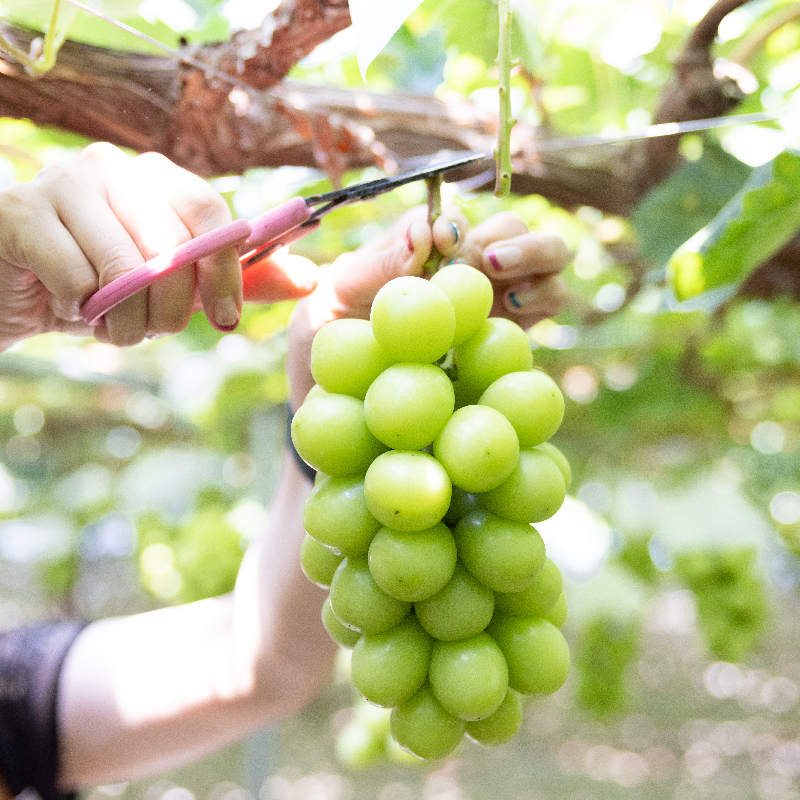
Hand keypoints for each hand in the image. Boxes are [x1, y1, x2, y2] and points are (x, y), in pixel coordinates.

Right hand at [0, 142, 317, 349]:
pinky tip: (70, 304)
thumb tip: (310, 279)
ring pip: (126, 268)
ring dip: (127, 320)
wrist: (22, 290)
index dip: (227, 272)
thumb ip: (239, 280)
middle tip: (154, 329)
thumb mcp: (179, 285)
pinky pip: (76, 277)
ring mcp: (64, 182)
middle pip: (174, 247)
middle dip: (172, 309)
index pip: (215, 215)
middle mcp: (115, 168)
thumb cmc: (106, 286)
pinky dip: (81, 309)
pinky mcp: (20, 212)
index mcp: (161, 179)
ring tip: (113, 324)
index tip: (225, 319)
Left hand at [287, 204, 570, 410]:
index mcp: (416, 247)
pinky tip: (513, 314)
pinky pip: (545, 303)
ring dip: (538, 261)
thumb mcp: (330, 299)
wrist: (337, 403)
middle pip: (512, 228)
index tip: (444, 244)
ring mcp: (490, 298)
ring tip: (507, 293)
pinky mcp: (509, 335)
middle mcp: (460, 264)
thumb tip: (426, 235)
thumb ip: (376, 265)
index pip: (453, 218)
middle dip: (512, 239)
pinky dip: (542, 298)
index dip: (457, 225)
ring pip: (545, 258)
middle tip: (489, 264)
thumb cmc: (325, 343)